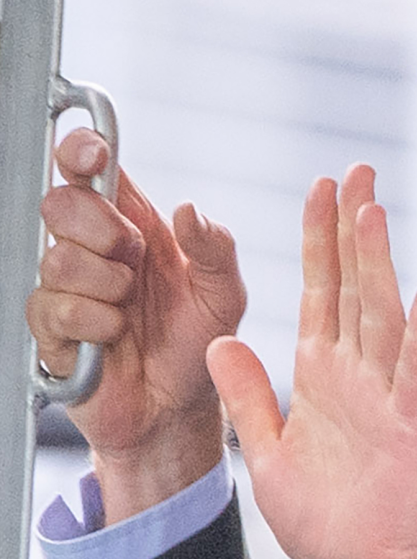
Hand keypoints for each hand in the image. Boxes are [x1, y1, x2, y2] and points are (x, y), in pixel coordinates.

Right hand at [30, 128, 245, 517]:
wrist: (180, 408)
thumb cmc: (199, 344)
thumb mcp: (224, 293)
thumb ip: (216, 248)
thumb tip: (189, 210)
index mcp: (131, 225)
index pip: (86, 168)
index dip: (80, 150)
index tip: (95, 156)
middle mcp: (92, 250)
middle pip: (59, 203)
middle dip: (102, 230)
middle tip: (136, 261)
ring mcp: (67, 289)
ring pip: (58, 258)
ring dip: (107, 286)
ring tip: (131, 312)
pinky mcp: (50, 331)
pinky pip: (57, 309)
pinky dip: (97, 324)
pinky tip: (115, 336)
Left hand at [206, 165, 416, 558]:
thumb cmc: (322, 518)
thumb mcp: (265, 452)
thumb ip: (249, 395)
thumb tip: (220, 339)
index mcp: (318, 378)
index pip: (319, 294)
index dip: (319, 241)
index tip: (322, 190)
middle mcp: (353, 377)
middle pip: (353, 288)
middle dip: (351, 229)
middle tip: (356, 171)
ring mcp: (382, 398)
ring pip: (381, 316)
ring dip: (377, 263)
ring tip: (372, 210)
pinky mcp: (404, 429)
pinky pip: (412, 372)